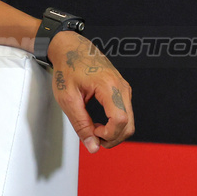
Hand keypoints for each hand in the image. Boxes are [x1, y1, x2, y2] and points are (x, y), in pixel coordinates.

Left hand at [47, 31, 133, 151]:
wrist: (72, 49)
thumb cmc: (68, 69)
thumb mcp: (67, 99)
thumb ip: (80, 124)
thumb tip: (92, 146)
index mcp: (108, 86)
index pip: (120, 120)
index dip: (108, 134)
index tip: (92, 133)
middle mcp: (121, 87)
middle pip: (129, 125)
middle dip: (111, 138)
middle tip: (91, 135)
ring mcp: (124, 89)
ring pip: (129, 122)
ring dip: (113, 133)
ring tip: (93, 128)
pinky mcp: (122, 92)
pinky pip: (125, 115)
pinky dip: (114, 125)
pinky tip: (98, 122)